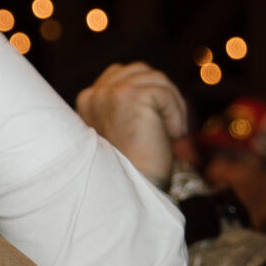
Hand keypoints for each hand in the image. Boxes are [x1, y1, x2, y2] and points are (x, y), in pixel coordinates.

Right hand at [76, 63, 189, 189]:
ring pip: (157, 80)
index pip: (122, 75)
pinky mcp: (131, 96)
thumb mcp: (121, 130)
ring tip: (171, 134)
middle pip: (141, 71)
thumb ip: (126, 106)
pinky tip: (173, 136)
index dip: (147, 95)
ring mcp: (111, 93)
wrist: (128, 194)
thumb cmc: (130, 170)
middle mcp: (95, 93)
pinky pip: (166, 93)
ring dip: (173, 106)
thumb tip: (153, 87)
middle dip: (161, 95)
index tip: (155, 125)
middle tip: (168, 128)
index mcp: (88, 100)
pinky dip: (177, 114)